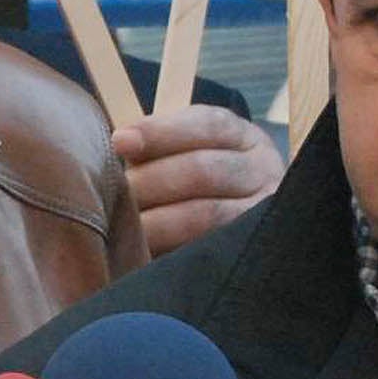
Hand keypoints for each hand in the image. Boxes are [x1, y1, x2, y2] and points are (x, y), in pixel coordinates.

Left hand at [113, 105, 284, 257]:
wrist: (235, 213)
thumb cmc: (191, 176)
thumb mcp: (182, 152)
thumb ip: (155, 147)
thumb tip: (120, 144)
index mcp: (239, 134)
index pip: (204, 125)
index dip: (159, 132)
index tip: (120, 142)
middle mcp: (259, 168)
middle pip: (203, 170)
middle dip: (152, 182)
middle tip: (116, 196)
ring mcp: (261, 210)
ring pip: (207, 214)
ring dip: (160, 221)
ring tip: (128, 228)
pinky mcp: (253, 247)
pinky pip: (210, 249)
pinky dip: (175, 249)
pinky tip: (150, 253)